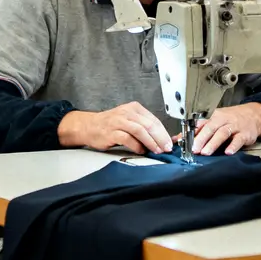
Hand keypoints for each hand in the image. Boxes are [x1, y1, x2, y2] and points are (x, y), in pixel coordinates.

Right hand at [58, 102, 172, 154]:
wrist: (89, 126)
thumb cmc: (111, 125)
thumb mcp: (130, 122)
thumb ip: (145, 129)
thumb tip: (165, 140)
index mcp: (134, 108)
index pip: (154, 120)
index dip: (164, 132)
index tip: (171, 142)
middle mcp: (127, 112)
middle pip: (149, 125)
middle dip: (160, 138)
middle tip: (167, 147)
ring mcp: (118, 121)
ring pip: (140, 130)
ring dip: (151, 142)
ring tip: (157, 150)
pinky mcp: (111, 132)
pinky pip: (127, 138)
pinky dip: (136, 146)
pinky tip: (141, 150)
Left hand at [182, 103, 260, 155]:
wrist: (253, 115)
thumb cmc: (230, 119)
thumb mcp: (213, 121)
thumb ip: (196, 130)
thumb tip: (177, 139)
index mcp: (212, 116)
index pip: (199, 123)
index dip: (190, 132)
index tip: (182, 142)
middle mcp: (222, 120)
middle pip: (210, 128)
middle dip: (201, 139)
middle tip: (193, 149)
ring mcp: (234, 126)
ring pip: (222, 133)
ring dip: (213, 143)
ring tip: (206, 152)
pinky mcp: (244, 134)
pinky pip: (238, 139)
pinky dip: (233, 146)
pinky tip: (228, 152)